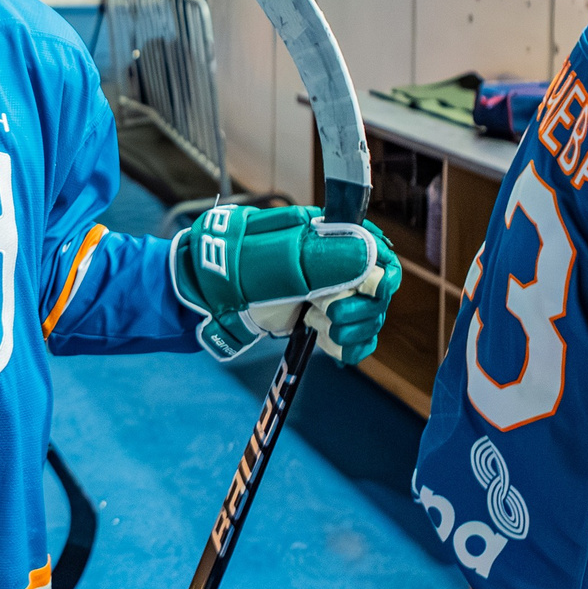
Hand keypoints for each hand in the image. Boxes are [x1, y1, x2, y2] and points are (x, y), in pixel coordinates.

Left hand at [172, 203, 399, 364]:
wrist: (207, 297)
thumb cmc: (237, 269)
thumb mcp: (281, 258)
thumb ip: (325, 255)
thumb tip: (369, 251)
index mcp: (330, 237)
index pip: (379, 253)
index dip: (380, 277)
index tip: (368, 293)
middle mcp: (335, 262)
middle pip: (379, 290)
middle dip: (364, 309)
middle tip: (334, 318)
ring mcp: (328, 291)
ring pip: (369, 314)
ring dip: (357, 329)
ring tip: (327, 330)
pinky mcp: (319, 317)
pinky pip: (353, 335)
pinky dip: (353, 346)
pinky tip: (339, 351)